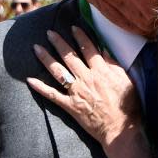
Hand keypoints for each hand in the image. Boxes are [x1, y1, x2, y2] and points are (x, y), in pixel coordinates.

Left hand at [26, 26, 142, 148]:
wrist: (120, 130)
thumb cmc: (127, 106)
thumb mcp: (126, 81)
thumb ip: (114, 65)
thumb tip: (104, 50)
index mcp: (101, 71)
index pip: (88, 49)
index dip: (80, 36)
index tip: (73, 27)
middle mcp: (86, 78)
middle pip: (70, 56)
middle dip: (58, 43)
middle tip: (49, 33)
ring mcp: (76, 92)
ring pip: (58, 71)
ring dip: (46, 59)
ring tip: (36, 48)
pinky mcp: (70, 106)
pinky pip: (53, 95)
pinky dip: (41, 88)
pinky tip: (30, 80)